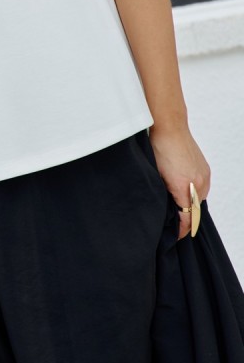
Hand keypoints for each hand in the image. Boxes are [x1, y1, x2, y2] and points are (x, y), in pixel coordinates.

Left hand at [149, 123, 210, 238]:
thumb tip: (166, 208)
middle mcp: (198, 183)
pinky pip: (202, 188)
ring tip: (177, 205)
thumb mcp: (156, 175)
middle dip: (185, 217)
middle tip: (173, 222)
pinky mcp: (206, 169)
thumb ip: (164, 194)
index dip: (182, 230)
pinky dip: (194, 192)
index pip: (187, 218)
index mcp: (184, 187)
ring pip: (199, 199)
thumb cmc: (158, 148)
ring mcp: (204, 175)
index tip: (176, 235)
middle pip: (195, 210)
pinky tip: (184, 189)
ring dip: (190, 204)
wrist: (170, 127)